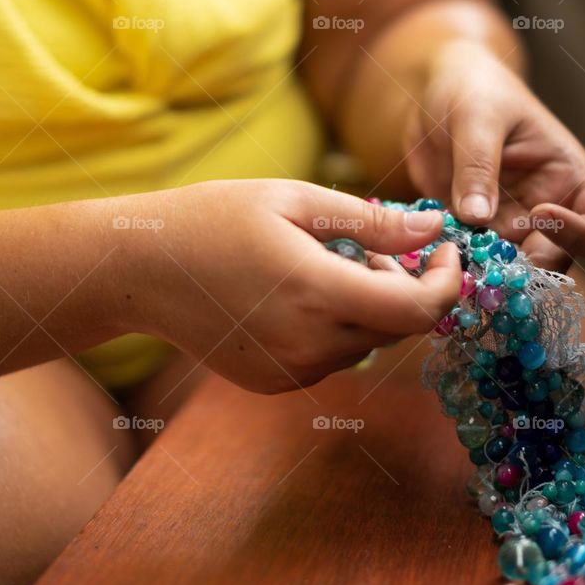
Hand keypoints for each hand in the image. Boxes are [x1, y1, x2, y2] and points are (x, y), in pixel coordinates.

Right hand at [119, 179, 461, 393]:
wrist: (138, 270)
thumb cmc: (214, 218)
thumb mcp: (295, 200)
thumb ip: (372, 221)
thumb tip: (435, 226)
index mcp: (315, 293)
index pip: (418, 312)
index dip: (446, 282)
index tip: (443, 247)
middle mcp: (308, 345)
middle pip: (397, 327)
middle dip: (402, 284)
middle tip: (366, 241)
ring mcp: (290, 372)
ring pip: (367, 343)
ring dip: (368, 304)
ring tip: (323, 259)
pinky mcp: (275, 383)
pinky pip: (332, 357)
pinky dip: (336, 325)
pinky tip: (296, 290)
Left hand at [402, 40, 584, 271]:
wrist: (433, 90)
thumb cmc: (472, 88)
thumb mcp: (476, 116)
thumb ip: (478, 164)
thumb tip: (477, 217)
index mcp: (568, 177)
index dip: (584, 234)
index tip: (540, 214)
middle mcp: (544, 209)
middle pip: (554, 261)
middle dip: (523, 268)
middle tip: (482, 257)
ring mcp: (506, 226)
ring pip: (509, 272)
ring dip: (483, 272)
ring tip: (450, 257)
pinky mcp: (471, 233)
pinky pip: (470, 261)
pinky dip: (454, 264)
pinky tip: (430, 252)